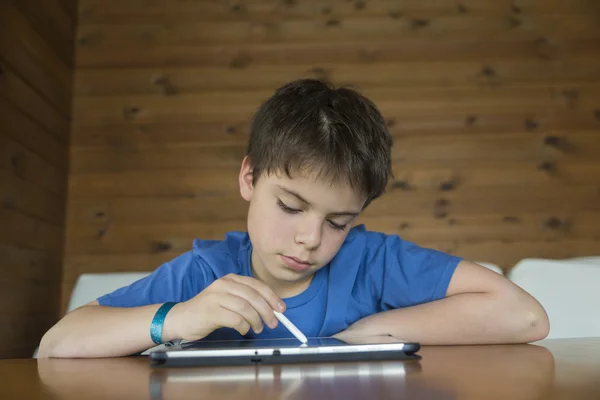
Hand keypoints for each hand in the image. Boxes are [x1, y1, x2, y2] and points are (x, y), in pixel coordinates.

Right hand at [169, 274, 284, 340]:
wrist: (181, 318)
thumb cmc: (208, 311)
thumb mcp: (228, 299)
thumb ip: (246, 300)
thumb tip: (271, 309)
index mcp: (230, 279)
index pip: (257, 285)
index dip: (272, 297)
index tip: (281, 308)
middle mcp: (224, 284)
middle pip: (253, 296)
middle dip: (267, 311)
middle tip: (273, 322)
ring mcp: (216, 296)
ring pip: (246, 307)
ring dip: (256, 320)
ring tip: (257, 328)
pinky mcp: (211, 311)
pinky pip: (235, 319)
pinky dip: (244, 326)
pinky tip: (243, 330)